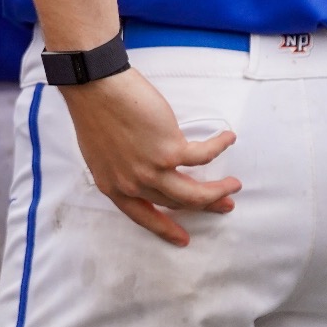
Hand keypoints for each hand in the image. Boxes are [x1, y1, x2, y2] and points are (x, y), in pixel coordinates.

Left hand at [57, 67, 238, 245]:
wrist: (94, 87)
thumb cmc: (93, 110)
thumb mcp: (100, 152)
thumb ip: (122, 166)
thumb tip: (143, 168)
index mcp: (113, 186)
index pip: (141, 216)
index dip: (164, 228)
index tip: (182, 239)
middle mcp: (133, 184)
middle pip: (177, 203)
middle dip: (204, 206)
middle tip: (223, 205)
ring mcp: (153, 170)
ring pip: (196, 193)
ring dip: (219, 190)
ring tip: (233, 185)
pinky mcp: (170, 151)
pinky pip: (204, 155)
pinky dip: (219, 146)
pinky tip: (227, 139)